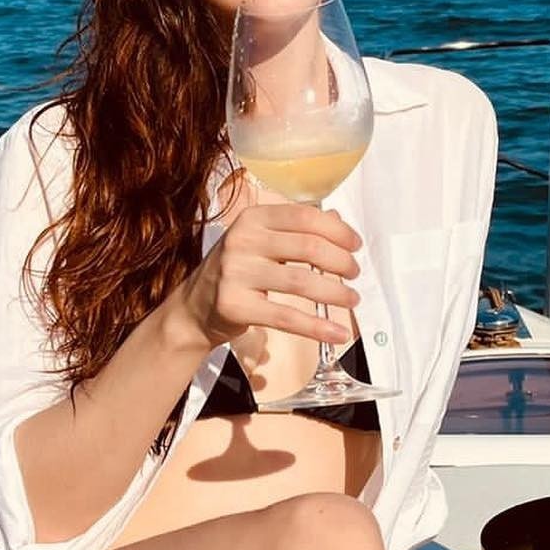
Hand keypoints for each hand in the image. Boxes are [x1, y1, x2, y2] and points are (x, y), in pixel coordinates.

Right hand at [171, 202, 361, 349]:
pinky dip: (318, 327)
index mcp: (252, 218)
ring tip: (352, 299)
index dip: (337, 230)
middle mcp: (242, 241)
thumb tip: (338, 221)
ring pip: (301, 282)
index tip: (355, 245)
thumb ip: (295, 229)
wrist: (194, 310)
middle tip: (355, 274)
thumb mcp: (259, 241)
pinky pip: (286, 317)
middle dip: (341, 261)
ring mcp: (236, 273)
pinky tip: (338, 333)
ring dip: (336, 292)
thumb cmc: (235, 272)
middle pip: (308, 247)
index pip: (304, 216)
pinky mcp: (236, 306)